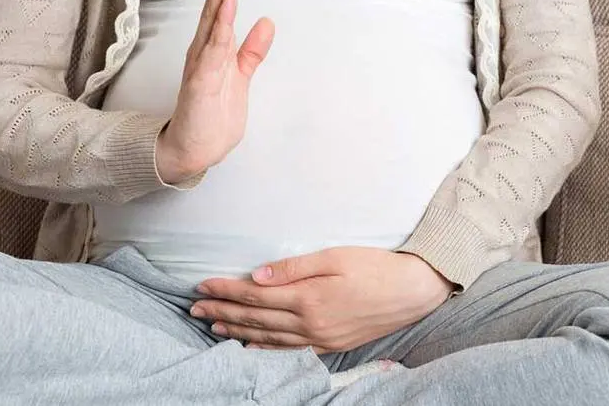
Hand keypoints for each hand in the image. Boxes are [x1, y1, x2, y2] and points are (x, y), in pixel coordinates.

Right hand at [155, 0, 274, 183]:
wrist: (193, 150)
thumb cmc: (213, 114)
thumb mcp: (240, 76)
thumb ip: (251, 50)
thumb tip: (267, 21)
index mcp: (214, 44)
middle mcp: (204, 47)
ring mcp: (201, 64)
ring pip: (214, 20)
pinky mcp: (201, 83)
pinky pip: (211, 51)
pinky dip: (220, 27)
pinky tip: (227, 6)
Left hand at [191, 247, 453, 351]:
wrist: (414, 291)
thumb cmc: (377, 267)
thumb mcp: (335, 257)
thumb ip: (294, 268)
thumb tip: (257, 275)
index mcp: (309, 299)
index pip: (255, 295)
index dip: (226, 291)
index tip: (202, 287)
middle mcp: (310, 324)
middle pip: (255, 319)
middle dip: (222, 313)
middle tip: (195, 309)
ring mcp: (320, 339)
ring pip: (267, 338)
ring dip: (236, 331)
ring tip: (212, 327)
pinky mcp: (330, 345)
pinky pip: (288, 351)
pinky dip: (264, 349)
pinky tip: (249, 345)